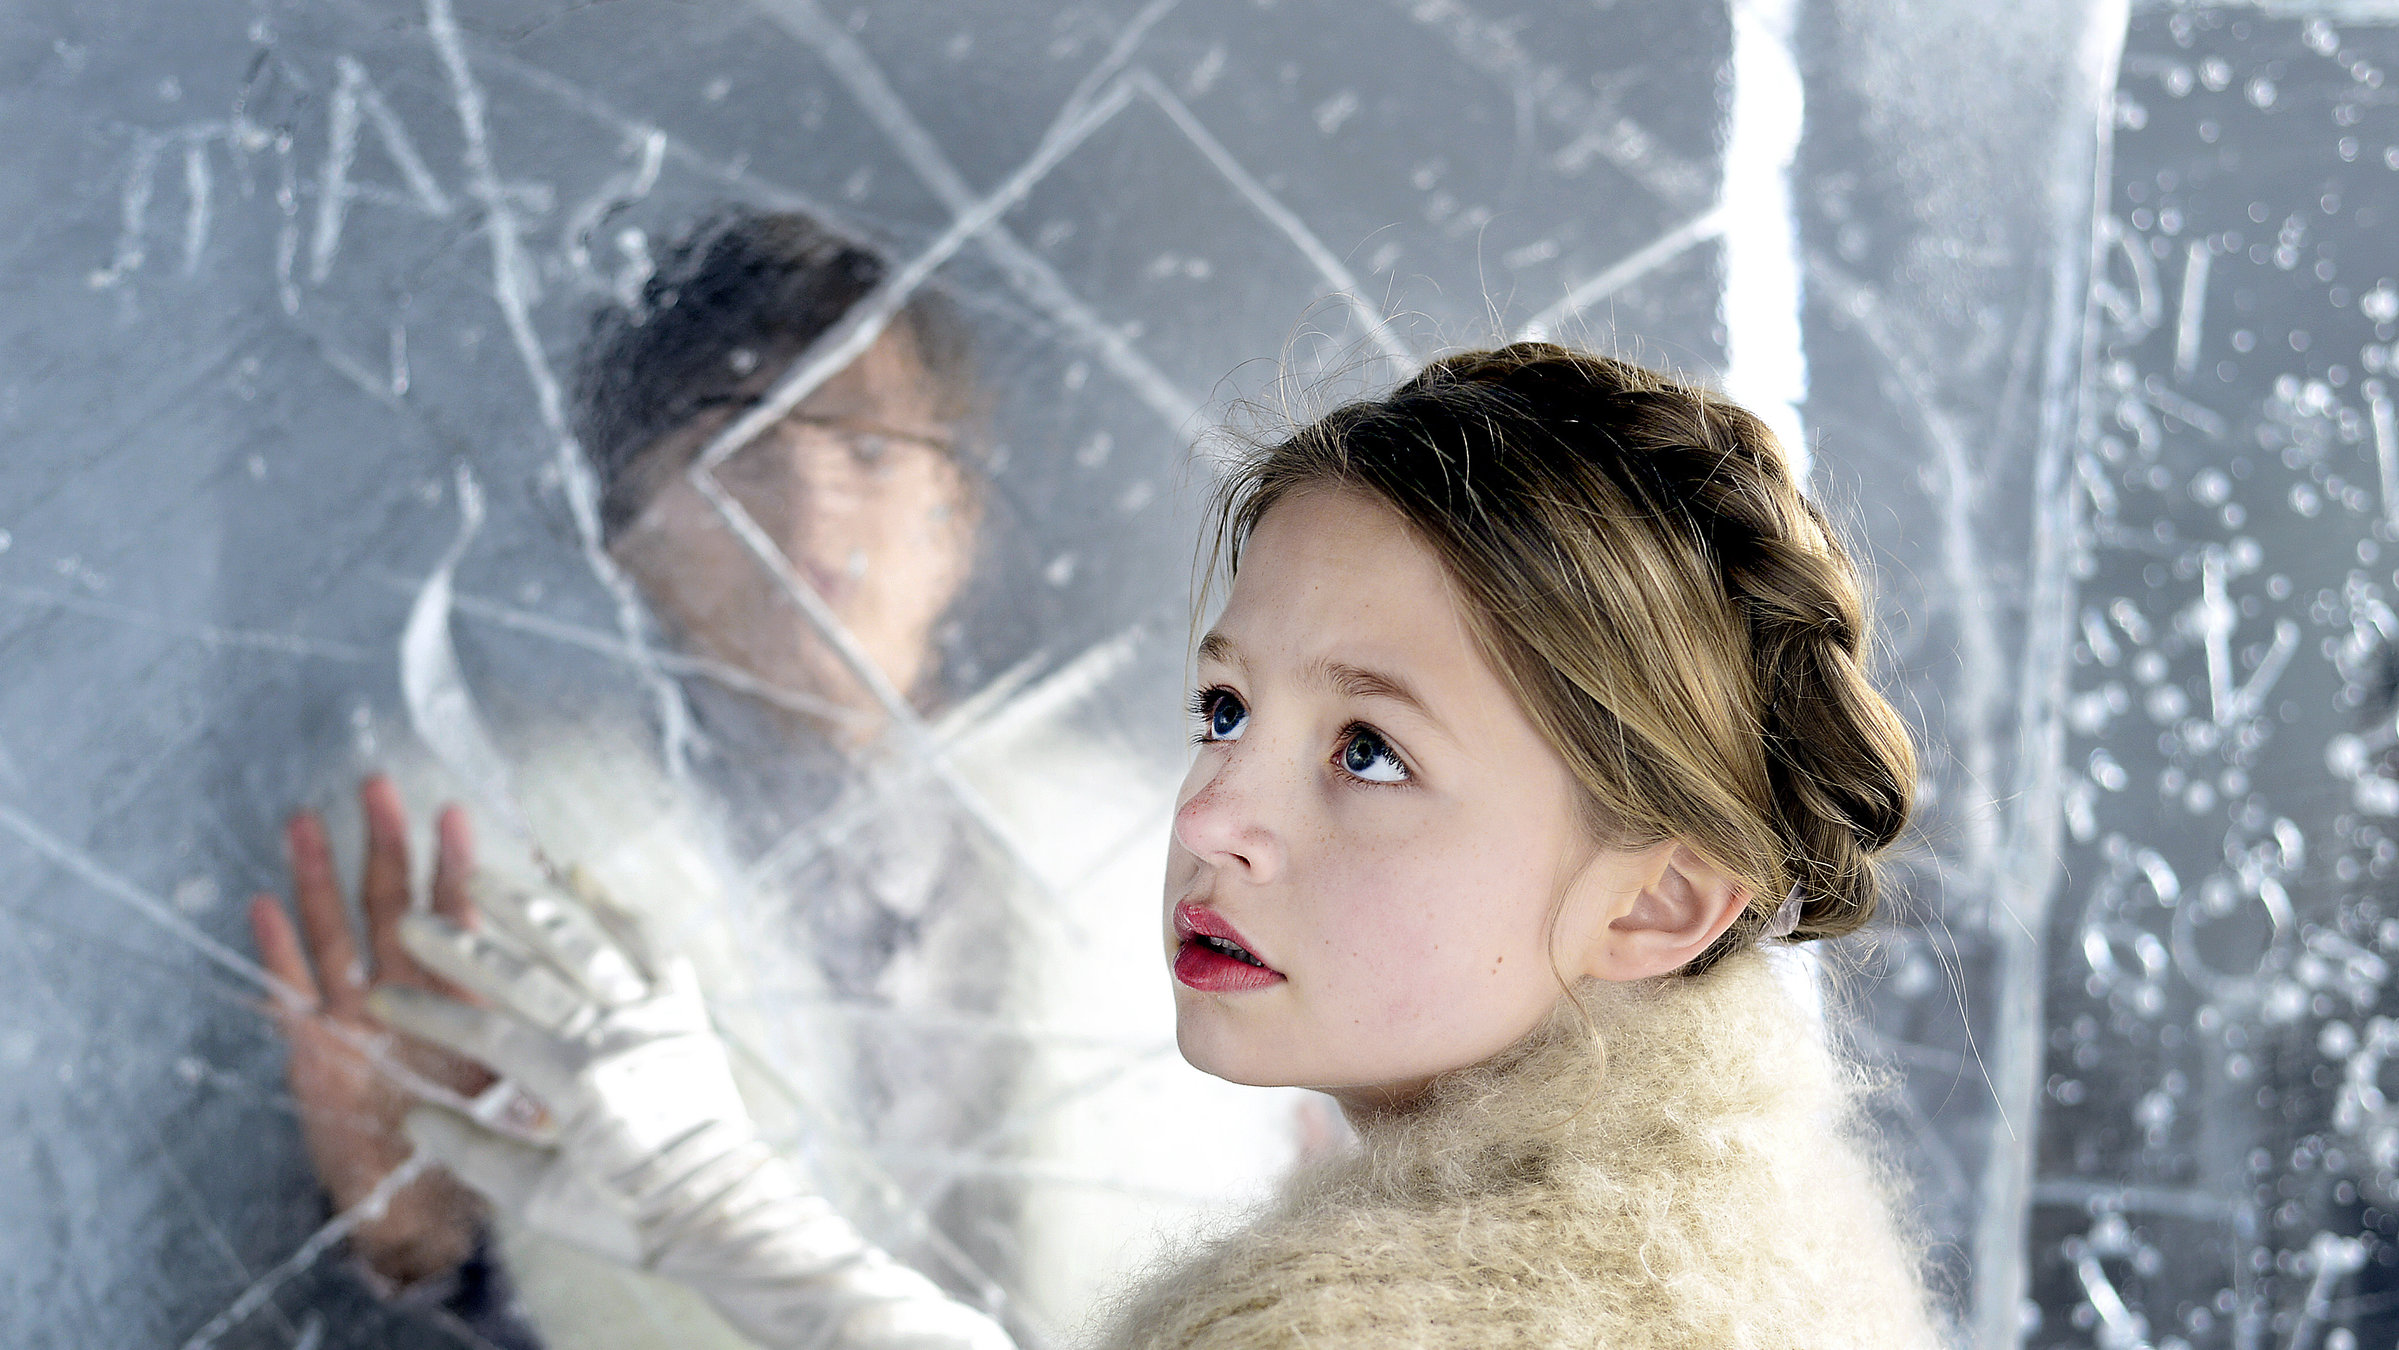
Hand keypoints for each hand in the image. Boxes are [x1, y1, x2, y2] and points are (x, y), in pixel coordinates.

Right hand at [248, 775, 495, 1287]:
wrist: (422, 1209)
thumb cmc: (480, 1144)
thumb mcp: (524, 1091)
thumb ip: (541, 1034)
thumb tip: (592, 1004)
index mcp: (460, 996)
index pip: (462, 919)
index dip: (458, 870)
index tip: (458, 812)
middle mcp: (405, 992)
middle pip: (393, 905)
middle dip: (386, 844)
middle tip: (379, 784)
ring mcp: (353, 1016)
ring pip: (335, 933)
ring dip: (320, 877)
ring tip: (307, 820)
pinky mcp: (312, 1051)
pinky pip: (291, 994)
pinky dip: (278, 952)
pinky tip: (262, 904)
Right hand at [380, 870, 1015, 1348]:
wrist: (722, 1210)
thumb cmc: (628, 1213)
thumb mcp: (541, 1200)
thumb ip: (475, 1155)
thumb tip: (412, 1119)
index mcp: (577, 1085)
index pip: (485, 1034)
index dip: (428, 1014)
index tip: (380, 998)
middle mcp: (617, 1036)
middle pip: (527, 977)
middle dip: (463, 948)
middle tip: (412, 921)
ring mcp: (656, 1015)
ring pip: (585, 944)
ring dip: (530, 908)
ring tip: (480, 878)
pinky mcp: (686, 1009)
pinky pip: (652, 943)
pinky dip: (616, 907)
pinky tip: (580, 874)